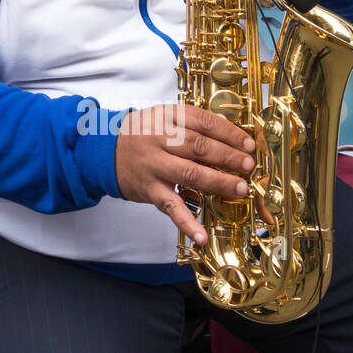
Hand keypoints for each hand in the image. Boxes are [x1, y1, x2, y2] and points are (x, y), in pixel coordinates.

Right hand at [114, 104, 255, 245]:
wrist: (104, 151)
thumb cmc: (142, 135)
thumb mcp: (164, 118)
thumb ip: (193, 125)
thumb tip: (233, 140)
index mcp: (167, 117)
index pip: (204, 122)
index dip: (230, 133)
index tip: (248, 144)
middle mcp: (160, 139)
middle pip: (200, 147)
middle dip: (228, 157)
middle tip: (248, 165)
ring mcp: (154, 166)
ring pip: (190, 174)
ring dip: (219, 182)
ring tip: (240, 189)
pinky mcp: (149, 190)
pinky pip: (170, 207)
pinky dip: (186, 223)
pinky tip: (201, 236)